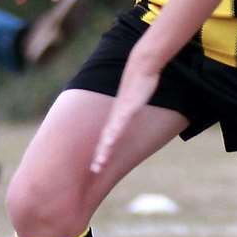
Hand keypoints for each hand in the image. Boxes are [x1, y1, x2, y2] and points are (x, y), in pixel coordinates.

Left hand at [91, 55, 161, 173]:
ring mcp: (121, 112)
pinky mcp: (128, 107)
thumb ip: (134, 106)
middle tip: (95, 170)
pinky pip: (120, 123)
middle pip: (107, 139)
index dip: (103, 151)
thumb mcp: (137, 98)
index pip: (108, 137)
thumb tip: (135, 110)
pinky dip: (114, 134)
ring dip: (105, 149)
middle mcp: (117, 116)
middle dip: (101, 155)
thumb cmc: (140, 81)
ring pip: (111, 134)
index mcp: (118, 116)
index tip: (99, 164)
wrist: (140, 66)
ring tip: (100, 163)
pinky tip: (110, 142)